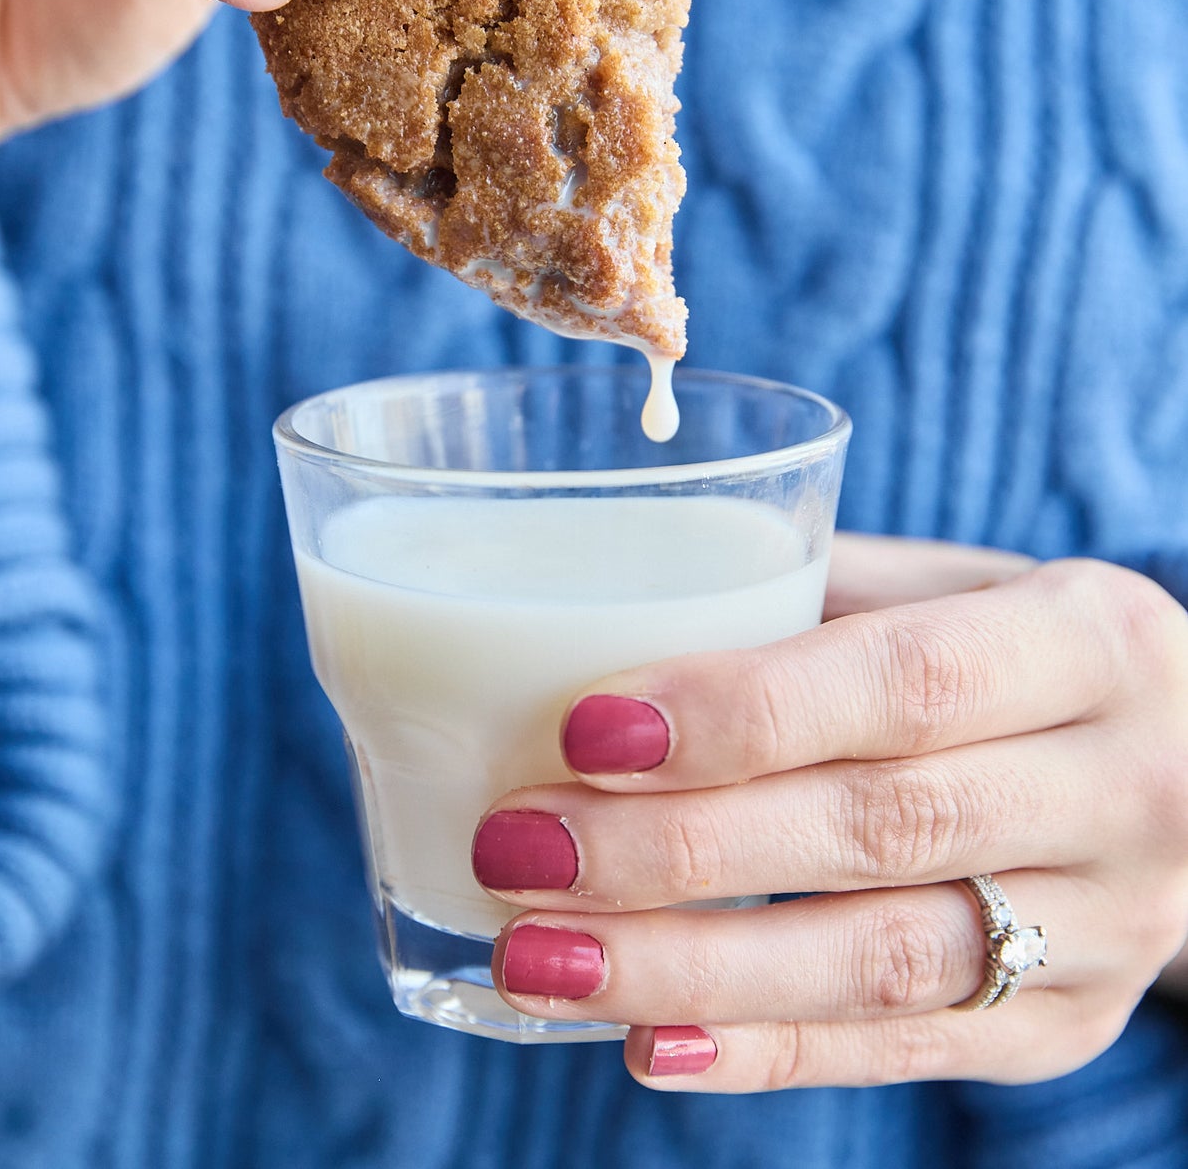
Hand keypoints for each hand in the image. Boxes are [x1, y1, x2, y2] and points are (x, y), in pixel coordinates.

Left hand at [471, 537, 1187, 1089]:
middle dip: (676, 848)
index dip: (743, 711)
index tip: (587, 728)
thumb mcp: (968, 587)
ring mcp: (1108, 927)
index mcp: (1087, 641)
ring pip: (884, 960)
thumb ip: (822, 598)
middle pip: (878, 829)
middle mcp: (1120, 788)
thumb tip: (612, 612)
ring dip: (692, 967)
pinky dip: (769, 1050)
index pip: (905, 683)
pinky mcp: (1070, 1026)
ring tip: (537, 959)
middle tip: (517, 848)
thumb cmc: (1029, 652)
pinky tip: (646, 1043)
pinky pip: (908, 1048)